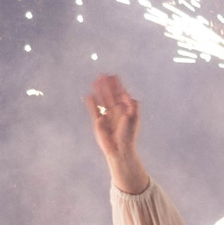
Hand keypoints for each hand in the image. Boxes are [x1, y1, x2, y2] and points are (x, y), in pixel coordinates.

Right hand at [86, 74, 150, 193]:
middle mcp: (115, 111)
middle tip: (102, 74)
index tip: (114, 76)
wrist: (120, 149)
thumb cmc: (128, 136)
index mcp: (124, 110)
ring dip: (99, 91)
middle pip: (110, 95)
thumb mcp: (134, 118)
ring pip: (101, 100)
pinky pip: (94, 110)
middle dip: (106, 85)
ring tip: (95, 81)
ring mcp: (106, 116)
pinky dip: (92, 103)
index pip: (120, 94)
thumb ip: (132, 106)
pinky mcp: (98, 123)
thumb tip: (127, 95)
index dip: (117, 85)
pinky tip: (89, 95)